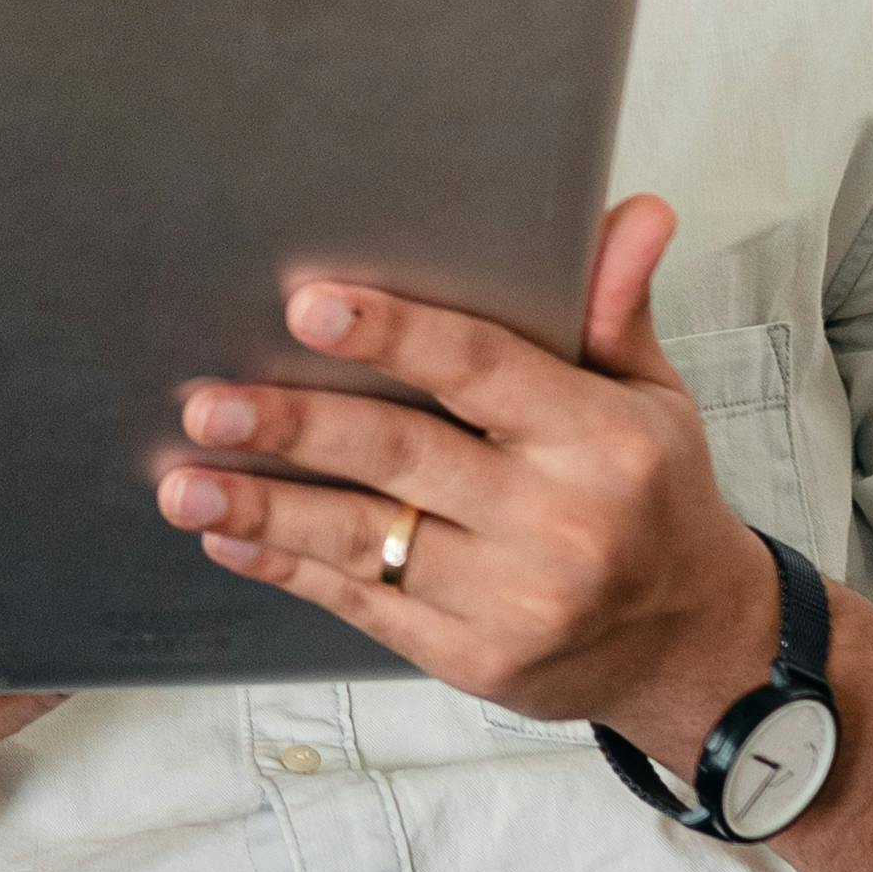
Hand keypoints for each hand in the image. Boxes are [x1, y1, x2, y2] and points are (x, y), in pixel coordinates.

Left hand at [154, 197, 776, 775]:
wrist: (690, 643)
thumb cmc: (655, 498)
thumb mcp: (652, 399)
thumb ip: (615, 309)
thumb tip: (633, 212)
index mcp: (599, 439)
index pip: (482, 369)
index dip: (394, 335)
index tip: (311, 304)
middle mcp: (556, 521)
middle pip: (401, 457)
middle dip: (294, 426)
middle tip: (208, 403)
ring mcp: (512, 600)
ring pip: (367, 540)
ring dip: (267, 507)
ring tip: (182, 481)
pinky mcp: (474, 659)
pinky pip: (363, 606)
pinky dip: (289, 568)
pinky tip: (230, 536)